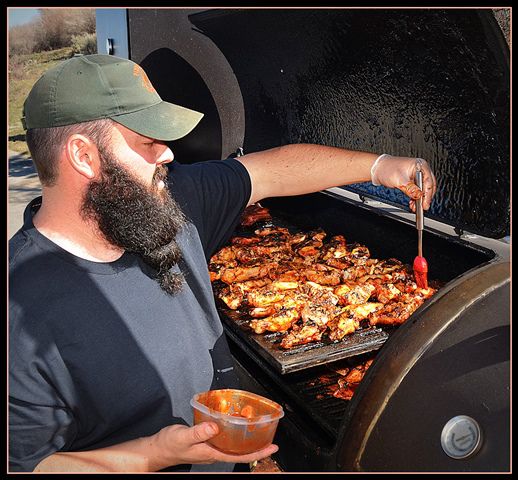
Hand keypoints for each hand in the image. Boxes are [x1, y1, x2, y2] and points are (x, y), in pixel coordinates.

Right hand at [152, 422, 278, 468]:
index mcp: (212, 454)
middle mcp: (215, 452)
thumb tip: (215, 426)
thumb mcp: (183, 436)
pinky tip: (237, 426)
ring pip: (234, 446)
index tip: (272, 447)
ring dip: (247, 440)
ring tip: (259, 430)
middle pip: (241, 452)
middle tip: (271, 436)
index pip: (240, 456)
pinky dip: (235, 434)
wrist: (158, 449)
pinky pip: (226, 439)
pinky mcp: (207, 441)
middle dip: (257, 446)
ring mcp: (212, 448)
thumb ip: (199, 432)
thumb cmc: (169, 445)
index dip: (257, 453)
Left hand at [370, 154, 436, 210]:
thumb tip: (419, 195)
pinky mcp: (412, 180)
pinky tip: (412, 203)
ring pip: (423, 189)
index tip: (425, 204)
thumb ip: (410, 188)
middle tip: (423, 207)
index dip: (428, 194)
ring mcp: (416, 175)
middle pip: (428, 186)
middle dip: (425, 198)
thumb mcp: (399, 180)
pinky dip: (416, 197)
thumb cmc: (387, 169)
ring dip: (420, 199)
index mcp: (420, 165)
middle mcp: (420, 169)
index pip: (428, 182)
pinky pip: (417, 190)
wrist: (378, 169)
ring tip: (415, 207)